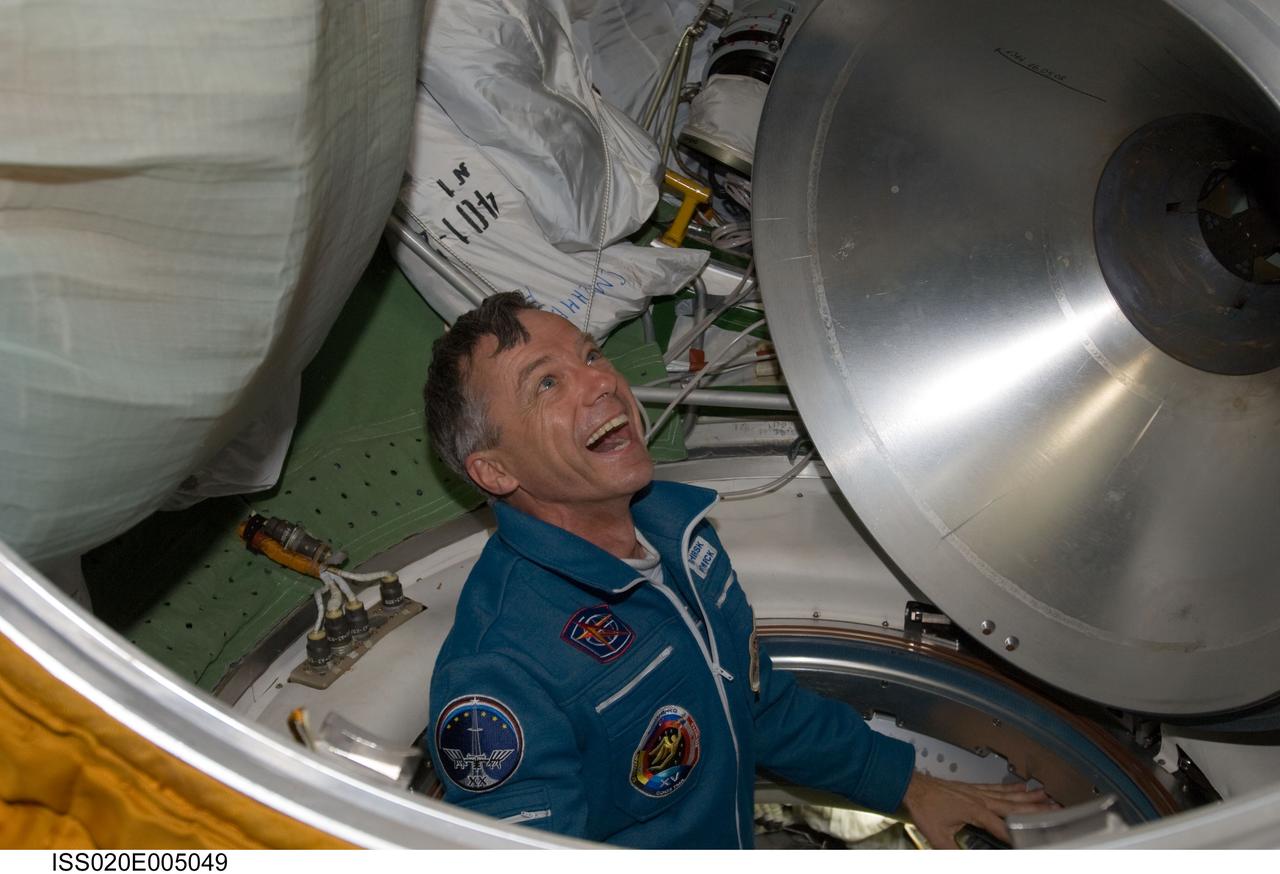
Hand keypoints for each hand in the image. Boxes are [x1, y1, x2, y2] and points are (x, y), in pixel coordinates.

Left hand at [900, 770, 1057, 848]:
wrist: (912, 786)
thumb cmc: (924, 807)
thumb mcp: (938, 836)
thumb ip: (953, 852)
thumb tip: (962, 859)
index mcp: (976, 811)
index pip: (1003, 828)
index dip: (1018, 837)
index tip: (1033, 843)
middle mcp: (980, 800)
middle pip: (1013, 806)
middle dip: (1035, 810)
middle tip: (1054, 810)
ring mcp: (977, 792)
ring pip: (1008, 795)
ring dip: (1028, 796)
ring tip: (1045, 795)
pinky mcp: (972, 788)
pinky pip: (996, 787)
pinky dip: (1011, 788)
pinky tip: (1020, 786)